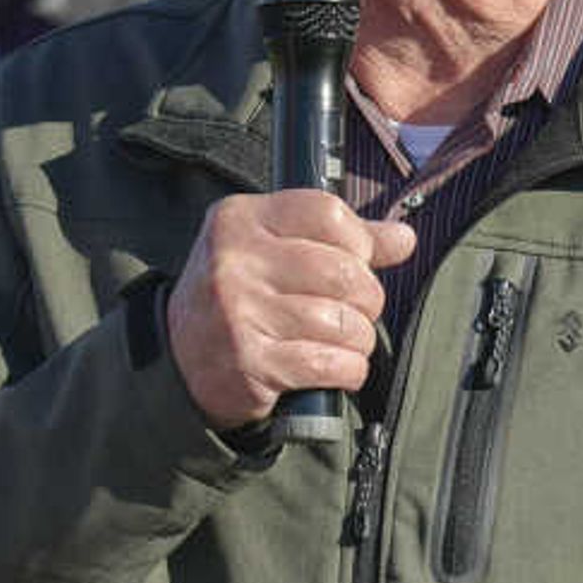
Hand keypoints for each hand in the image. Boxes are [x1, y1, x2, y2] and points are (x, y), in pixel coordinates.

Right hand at [166, 191, 417, 431]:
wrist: (179, 360)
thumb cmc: (238, 298)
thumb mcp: (271, 251)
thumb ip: (337, 240)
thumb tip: (403, 238)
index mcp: (239, 220)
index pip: (327, 213)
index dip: (360, 241)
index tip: (358, 261)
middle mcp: (234, 262)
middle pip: (344, 272)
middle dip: (366, 298)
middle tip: (354, 310)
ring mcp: (239, 313)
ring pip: (342, 322)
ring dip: (357, 339)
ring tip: (341, 341)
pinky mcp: (250, 363)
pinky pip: (330, 364)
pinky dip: (348, 369)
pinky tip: (336, 367)